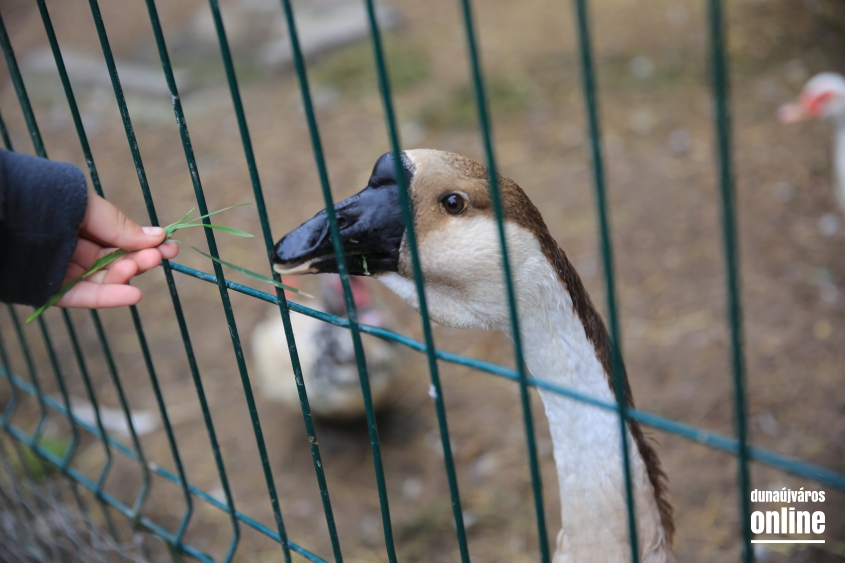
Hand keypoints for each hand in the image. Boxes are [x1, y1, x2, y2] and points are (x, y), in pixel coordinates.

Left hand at [56, 190, 178, 308]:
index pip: (119, 240)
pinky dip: (108, 298)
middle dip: (137, 260)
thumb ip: (119, 225)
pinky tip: (134, 295)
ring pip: (100, 280)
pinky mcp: (48, 290)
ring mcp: (59, 270)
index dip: (146, 245)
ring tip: (135, 267)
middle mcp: (71, 247)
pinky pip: (81, 296)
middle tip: (154, 257)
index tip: (170, 248)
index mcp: (79, 223)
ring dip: (124, 276)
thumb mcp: (87, 205)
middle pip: (113, 261)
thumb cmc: (42, 198)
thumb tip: (158, 236)